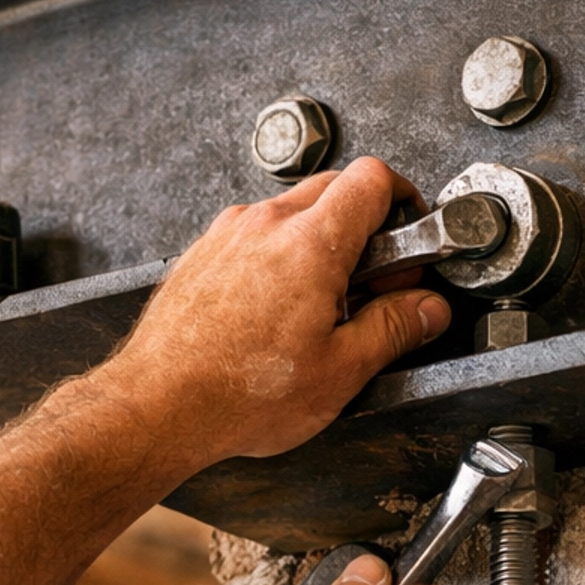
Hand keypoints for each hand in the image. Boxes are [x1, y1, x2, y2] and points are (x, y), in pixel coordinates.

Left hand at [96, 157, 450, 468]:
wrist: (159, 404)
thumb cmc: (238, 393)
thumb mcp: (341, 370)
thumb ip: (394, 328)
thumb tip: (426, 308)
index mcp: (310, 243)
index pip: (373, 180)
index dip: (404, 201)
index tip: (410, 238)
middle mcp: (265, 224)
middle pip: (335, 187)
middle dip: (366, 226)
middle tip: (375, 281)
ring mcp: (228, 234)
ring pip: (291, 211)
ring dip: (319, 241)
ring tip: (323, 302)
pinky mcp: (203, 252)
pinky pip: (254, 233)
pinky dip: (278, 255)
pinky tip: (278, 307)